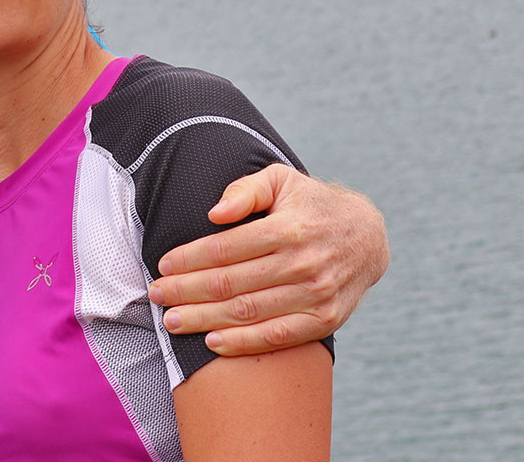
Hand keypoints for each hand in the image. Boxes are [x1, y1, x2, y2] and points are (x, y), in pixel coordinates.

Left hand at [148, 164, 387, 356]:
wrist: (368, 238)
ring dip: (205, 319)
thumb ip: (246, 189)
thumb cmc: (312, 205)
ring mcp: (316, 294)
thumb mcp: (282, 180)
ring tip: (172, 322)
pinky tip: (212, 342)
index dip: (190, 259)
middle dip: (187, 291)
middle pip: (231, 283)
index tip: (163, 266)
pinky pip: (278, 337)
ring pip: (249, 312)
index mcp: (289, 227)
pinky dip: (243, 342)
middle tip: (155, 296)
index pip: (226, 249)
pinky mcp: (325, 319)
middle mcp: (304, 263)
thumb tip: (214, 212)